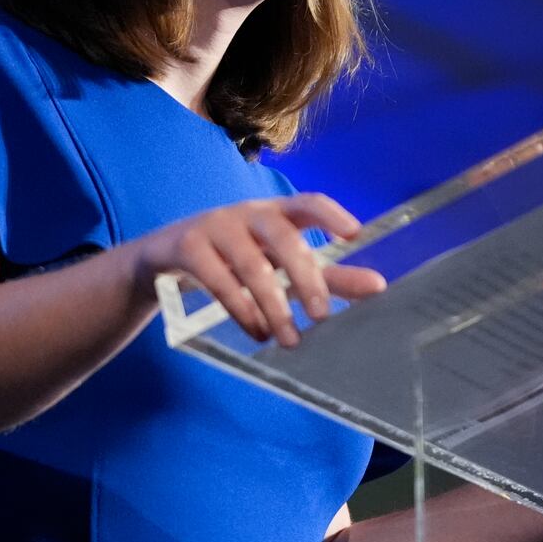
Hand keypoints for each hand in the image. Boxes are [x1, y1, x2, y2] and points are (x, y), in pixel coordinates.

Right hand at [133, 193, 385, 346]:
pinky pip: (218, 279)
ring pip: (251, 265)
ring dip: (273, 305)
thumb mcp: (280, 264)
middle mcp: (248, 212)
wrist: (164, 255)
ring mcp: (215, 226)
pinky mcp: (189, 247)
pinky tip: (256, 331)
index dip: (331, 214)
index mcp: (276, 211)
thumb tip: (379, 286)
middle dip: (304, 276)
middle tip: (321, 315)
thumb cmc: (236, 255)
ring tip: (288, 338)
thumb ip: (329, 275)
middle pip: (282, 236)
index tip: (353, 236)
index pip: (307, 202)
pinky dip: (240, 308)